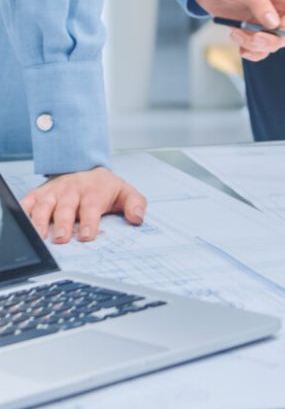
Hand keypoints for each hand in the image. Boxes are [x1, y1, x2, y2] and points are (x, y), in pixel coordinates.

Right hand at [20, 168, 145, 243]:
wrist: (86, 169)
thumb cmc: (104, 188)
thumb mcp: (125, 192)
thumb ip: (135, 204)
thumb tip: (138, 218)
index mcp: (94, 190)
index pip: (92, 206)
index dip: (90, 221)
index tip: (88, 235)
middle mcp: (72, 190)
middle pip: (67, 206)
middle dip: (64, 222)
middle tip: (62, 239)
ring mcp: (54, 192)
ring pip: (45, 205)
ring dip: (42, 220)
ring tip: (41, 236)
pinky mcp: (40, 194)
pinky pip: (29, 201)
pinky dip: (23, 211)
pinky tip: (21, 222)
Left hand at [192, 0, 284, 61]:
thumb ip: (258, 3)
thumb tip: (274, 24)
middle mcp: (276, 8)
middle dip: (271, 41)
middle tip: (250, 37)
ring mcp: (264, 21)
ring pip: (273, 45)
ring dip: (255, 46)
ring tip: (235, 34)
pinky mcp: (251, 30)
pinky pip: (259, 50)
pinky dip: (250, 52)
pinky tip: (239, 45)